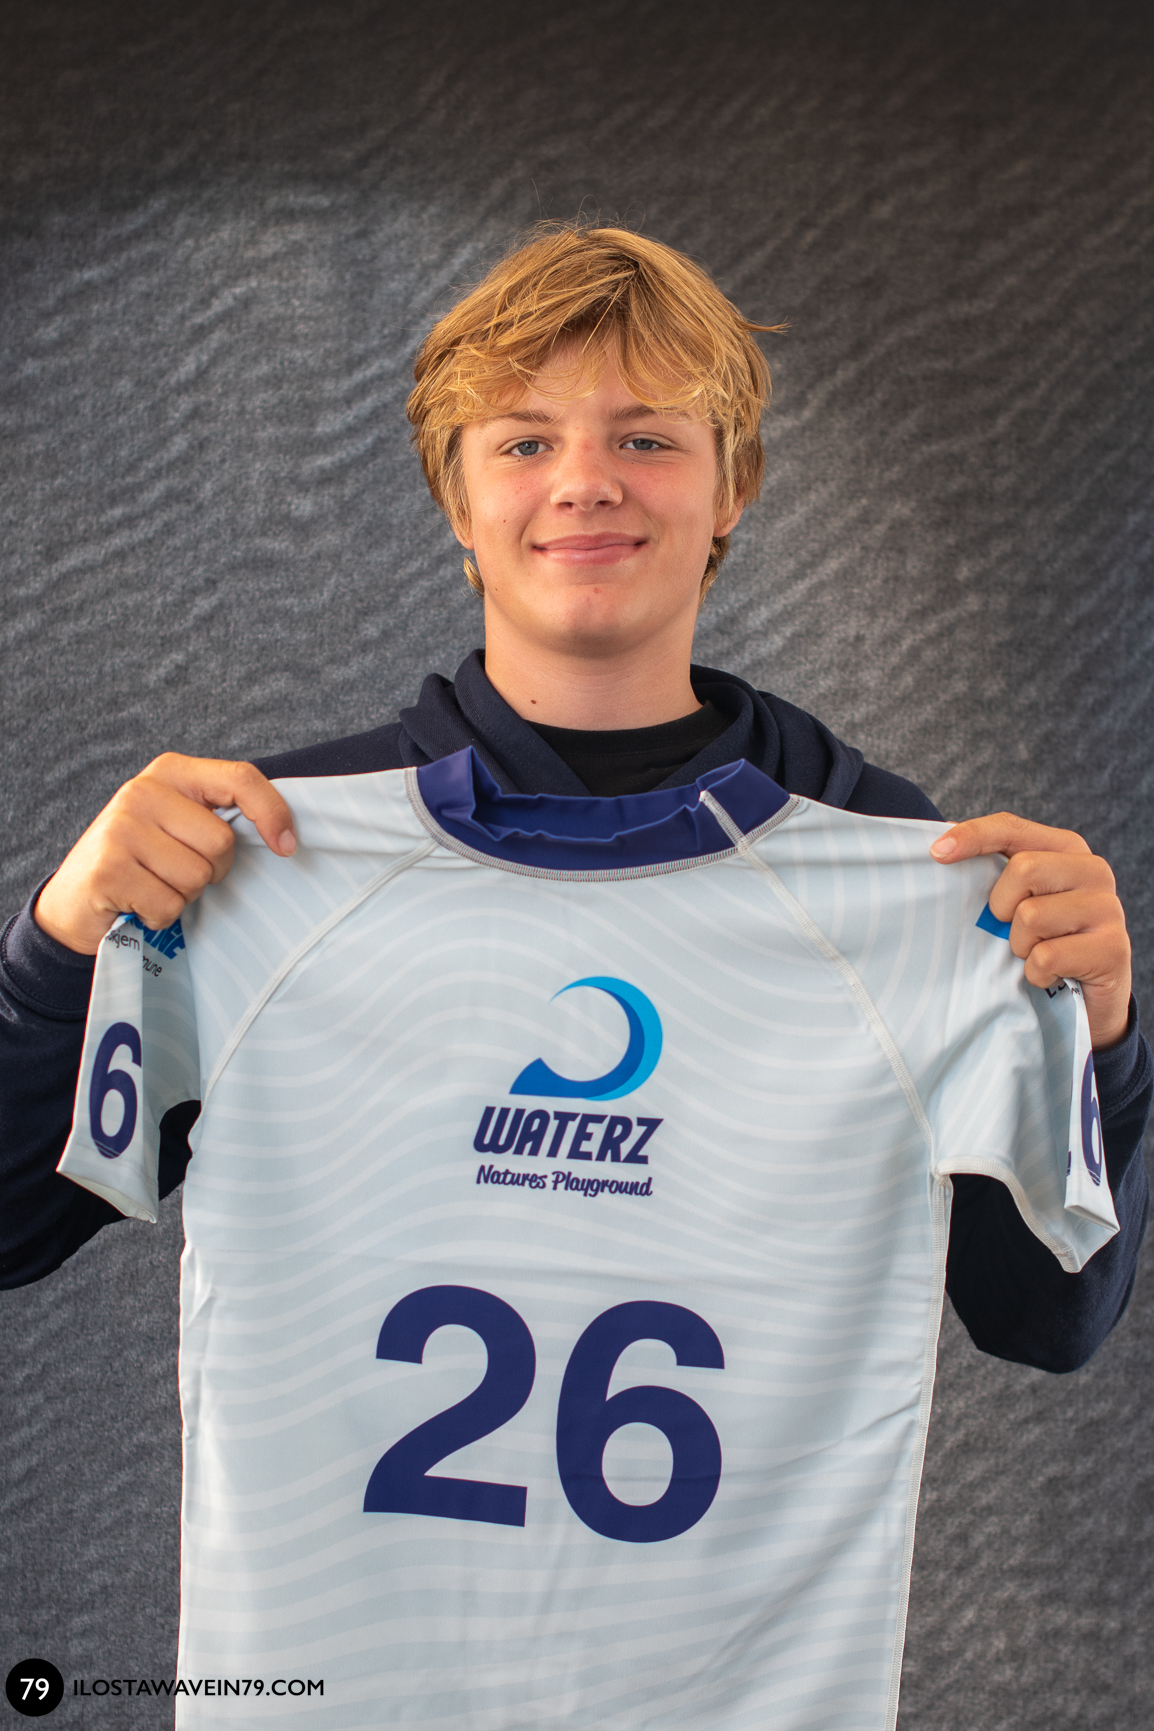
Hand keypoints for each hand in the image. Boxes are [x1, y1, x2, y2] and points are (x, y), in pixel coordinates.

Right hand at [34, 754, 295, 955]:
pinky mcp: (109, 868)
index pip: (240, 778)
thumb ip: (219, 816)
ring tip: (153, 886)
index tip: (287, 848)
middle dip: (212, 871)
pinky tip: (137, 905)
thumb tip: (286, 836)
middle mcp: (143, 791)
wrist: (74, 902)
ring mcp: (121, 828)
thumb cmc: (142, 862)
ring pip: (197, 877)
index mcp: (171, 772)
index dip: (273, 814)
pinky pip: (170, 905)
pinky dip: (161, 917)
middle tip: (176, 872)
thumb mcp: (179, 824)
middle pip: (222, 842)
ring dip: (184, 896)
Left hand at [930, 813, 1131, 1049]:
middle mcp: (1093, 870)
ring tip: (1036, 953)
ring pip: (1032, 915)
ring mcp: (1108, 908)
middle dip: (1002, 907)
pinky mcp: (1112, 948)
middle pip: (1023, 869)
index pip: (1012, 828)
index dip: (973, 836)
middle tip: (1012, 929)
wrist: (1089, 1000)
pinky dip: (1035, 973)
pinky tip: (1050, 975)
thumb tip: (941, 845)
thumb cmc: (1044, 941)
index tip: (937, 853)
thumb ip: (992, 871)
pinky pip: (1046, 956)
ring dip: (1019, 945)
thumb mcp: (1018, 901)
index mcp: (1066, 849)